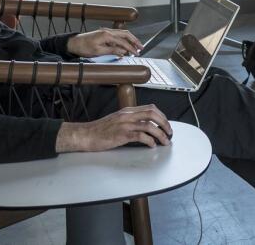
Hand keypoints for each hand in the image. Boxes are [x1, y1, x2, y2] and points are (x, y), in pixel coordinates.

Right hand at [56, 105, 171, 151]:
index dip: (162, 116)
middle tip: (169, 133)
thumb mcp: (117, 120)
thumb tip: (145, 127)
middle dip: (165, 123)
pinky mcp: (121, 135)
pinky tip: (152, 145)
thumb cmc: (100, 130)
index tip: (166, 125)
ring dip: (160, 134)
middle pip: (153, 114)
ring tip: (165, 141)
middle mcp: (127, 115)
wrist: (85, 135)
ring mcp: (124, 124)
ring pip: (149, 125)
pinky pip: (140, 136)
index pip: (150, 108)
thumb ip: (130, 120)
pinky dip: (149, 141)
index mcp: (127, 111)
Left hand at [67, 28, 142, 57]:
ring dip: (130, 40)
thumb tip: (123, 52)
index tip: (136, 53)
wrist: (74, 43)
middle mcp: (108, 31)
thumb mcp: (98, 51)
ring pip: (122, 34)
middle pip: (126, 34)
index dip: (131, 48)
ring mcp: (106, 32)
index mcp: (107, 35)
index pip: (123, 41)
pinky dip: (123, 40)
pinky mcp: (105, 34)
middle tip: (141, 47)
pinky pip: (117, 36)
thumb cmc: (83, 47)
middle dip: (134, 41)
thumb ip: (112, 51)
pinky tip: (125, 47)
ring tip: (136, 47)